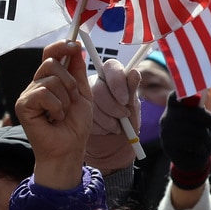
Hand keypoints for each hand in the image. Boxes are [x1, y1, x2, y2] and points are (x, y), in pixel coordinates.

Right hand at [15, 40, 92, 189]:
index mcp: (49, 80)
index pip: (50, 55)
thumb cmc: (75, 126)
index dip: (61, 46)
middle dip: (69, 81)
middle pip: (51, 63)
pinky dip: (56, 107)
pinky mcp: (22, 105)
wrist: (69, 149)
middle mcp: (35, 85)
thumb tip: (75, 48)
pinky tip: (54, 119)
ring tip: (63, 114)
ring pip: (49, 80)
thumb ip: (77, 71)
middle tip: (72, 100)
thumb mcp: (82, 94)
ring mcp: (27, 95)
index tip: (75, 44)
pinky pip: (43, 94)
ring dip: (64, 99)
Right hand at [84, 57, 141, 173]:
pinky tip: (104, 129)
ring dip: (106, 119)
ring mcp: (83, 95)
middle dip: (113, 106)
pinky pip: (84, 117)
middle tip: (123, 116)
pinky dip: (98, 127)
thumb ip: (132, 89)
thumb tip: (134, 72)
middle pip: (98, 88)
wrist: (117, 142)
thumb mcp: (133, 107)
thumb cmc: (127, 122)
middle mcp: (96, 82)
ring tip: (115, 126)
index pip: (111, 67)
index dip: (117, 83)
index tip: (125, 100)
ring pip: (91, 104)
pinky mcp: (76, 110)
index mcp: (112, 76)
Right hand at [159, 93, 210, 192]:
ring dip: (205, 137)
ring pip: (193, 129)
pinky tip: (197, 150)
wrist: (192, 160)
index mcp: (174, 109)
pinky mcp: (169, 146)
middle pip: (189, 112)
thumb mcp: (202, 122)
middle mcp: (166, 119)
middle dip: (206, 118)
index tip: (197, 96)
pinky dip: (200, 147)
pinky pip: (192, 143)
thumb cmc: (199, 136)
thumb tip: (204, 107)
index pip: (175, 96)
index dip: (185, 93)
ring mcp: (165, 132)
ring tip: (204, 142)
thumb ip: (201, 112)